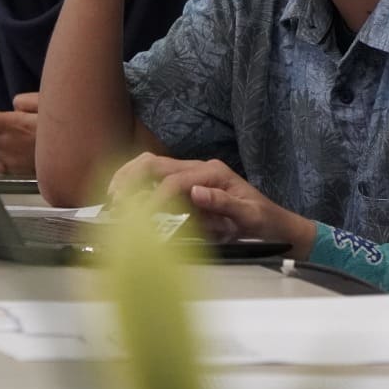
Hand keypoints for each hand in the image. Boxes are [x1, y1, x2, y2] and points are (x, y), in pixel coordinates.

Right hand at [107, 152, 316, 256]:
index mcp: (214, 173)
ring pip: (151, 166)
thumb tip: (195, 193)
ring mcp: (193, 174)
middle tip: (112, 201)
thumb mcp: (251, 216)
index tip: (140, 222)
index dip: (155, 201)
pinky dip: (136, 185)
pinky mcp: (188, 185)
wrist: (277, 226)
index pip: (175, 183)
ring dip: (128, 177)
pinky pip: (155, 178)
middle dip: (130, 179)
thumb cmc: (265, 222)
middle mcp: (200, 168)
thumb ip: (224, 204)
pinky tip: (125, 200)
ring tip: (112, 198)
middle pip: (155, 163)